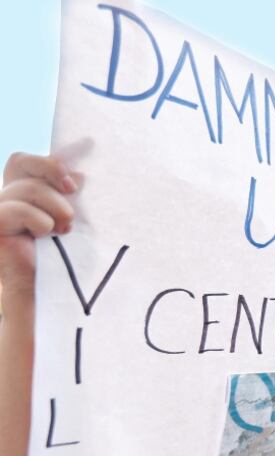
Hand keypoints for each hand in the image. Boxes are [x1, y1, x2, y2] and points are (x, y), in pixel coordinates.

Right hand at [0, 153, 76, 298]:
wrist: (48, 290)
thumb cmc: (63, 255)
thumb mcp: (70, 219)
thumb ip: (69, 196)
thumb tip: (79, 175)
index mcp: (21, 192)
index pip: (23, 161)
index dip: (48, 159)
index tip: (77, 175)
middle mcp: (5, 198)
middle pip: (23, 164)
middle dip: (53, 176)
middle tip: (73, 194)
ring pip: (28, 188)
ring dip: (55, 206)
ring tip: (64, 229)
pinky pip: (17, 209)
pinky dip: (40, 221)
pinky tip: (45, 236)